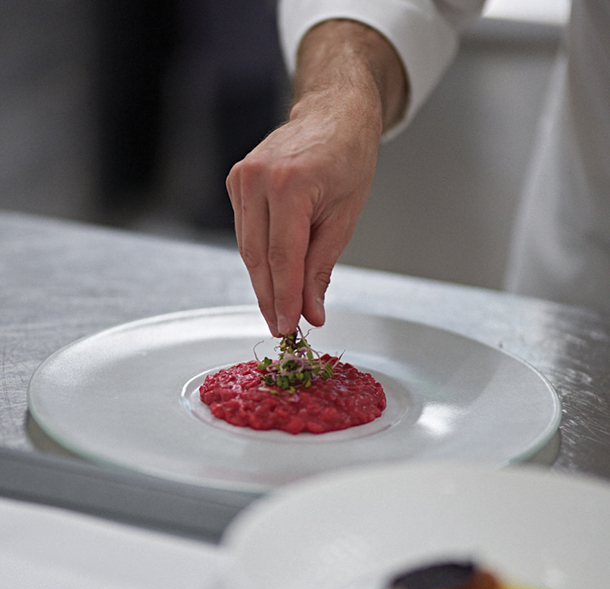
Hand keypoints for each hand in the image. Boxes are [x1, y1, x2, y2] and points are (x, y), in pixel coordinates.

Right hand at [226, 19, 406, 336]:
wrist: (333, 114)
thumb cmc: (348, 156)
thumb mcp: (344, 217)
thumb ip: (321, 267)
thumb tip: (310, 309)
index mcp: (290, 184)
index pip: (282, 257)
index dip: (284, 298)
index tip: (287, 327)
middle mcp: (258, 179)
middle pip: (257, 256)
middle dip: (270, 297)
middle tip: (281, 326)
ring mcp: (242, 178)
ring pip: (247, 248)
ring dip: (262, 281)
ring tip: (278, 308)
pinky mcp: (236, 182)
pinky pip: (245, 231)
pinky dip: (258, 257)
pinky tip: (271, 275)